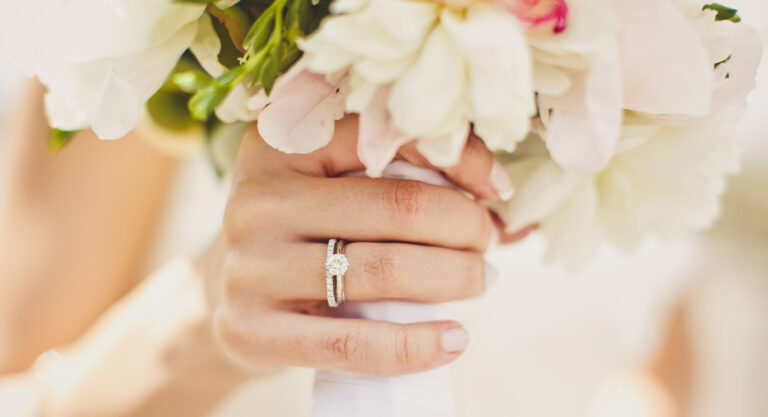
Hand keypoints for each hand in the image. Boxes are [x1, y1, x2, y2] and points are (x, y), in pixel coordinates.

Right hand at [209, 115, 515, 376]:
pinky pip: (351, 344)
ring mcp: (249, 266)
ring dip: (453, 279)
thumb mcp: (337, 184)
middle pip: (398, 209)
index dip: (463, 162)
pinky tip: (455, 340)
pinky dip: (414, 346)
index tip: (498, 191)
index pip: (392, 138)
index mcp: (284, 142)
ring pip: (382, 272)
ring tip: (481, 281)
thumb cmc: (305, 228)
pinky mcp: (250, 328)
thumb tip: (507, 208)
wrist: (231, 291)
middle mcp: (259, 197)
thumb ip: (409, 177)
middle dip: (465, 228)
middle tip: (487, 245)